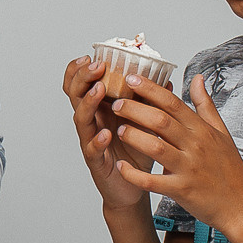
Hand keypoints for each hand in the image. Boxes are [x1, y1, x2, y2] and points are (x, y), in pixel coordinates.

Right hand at [63, 56, 162, 214]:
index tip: (90, 56)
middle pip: (75, 95)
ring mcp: (90, 141)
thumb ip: (149, 101)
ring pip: (81, 119)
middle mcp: (92, 122)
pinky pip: (92, 149)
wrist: (133, 186)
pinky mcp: (96, 162)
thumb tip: (167, 82)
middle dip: (83, 78)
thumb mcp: (143, 121)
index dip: (81, 70)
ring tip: (98, 91)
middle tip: (95, 67)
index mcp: (100, 109)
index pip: (82, 84)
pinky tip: (105, 134)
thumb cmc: (136, 152)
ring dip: (88, 103)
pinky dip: (98, 141)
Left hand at [104, 73, 242, 230]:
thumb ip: (205, 104)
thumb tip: (197, 79)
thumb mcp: (221, 132)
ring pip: (156, 147)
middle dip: (135, 109)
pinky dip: (134, 174)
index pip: (173, 103)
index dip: (150, 89)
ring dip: (134, 137)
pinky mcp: (181, 190)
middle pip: (161, 121)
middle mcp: (195, 146)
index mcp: (202, 130)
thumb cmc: (230, 169)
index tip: (132, 79)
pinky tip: (122, 167)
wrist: (241, 205)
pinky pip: (153, 181)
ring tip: (119, 130)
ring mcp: (188, 168)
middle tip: (117, 103)